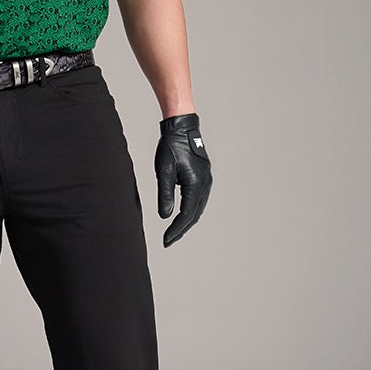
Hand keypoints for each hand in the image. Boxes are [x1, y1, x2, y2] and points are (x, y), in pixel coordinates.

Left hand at [154, 113, 211, 246]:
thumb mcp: (163, 171)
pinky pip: (198, 200)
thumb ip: (165, 194)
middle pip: (195, 215)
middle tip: (169, 241)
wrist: (181, 128)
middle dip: (182, 229)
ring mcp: (206, 180)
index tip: (166, 241)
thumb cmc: (170, 146)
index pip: (186, 214)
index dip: (176, 229)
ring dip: (187, 221)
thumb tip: (165, 216)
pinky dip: (190, 211)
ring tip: (174, 232)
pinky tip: (182, 216)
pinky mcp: (203, 177)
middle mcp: (205, 184)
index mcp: (196, 183)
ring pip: (198, 208)